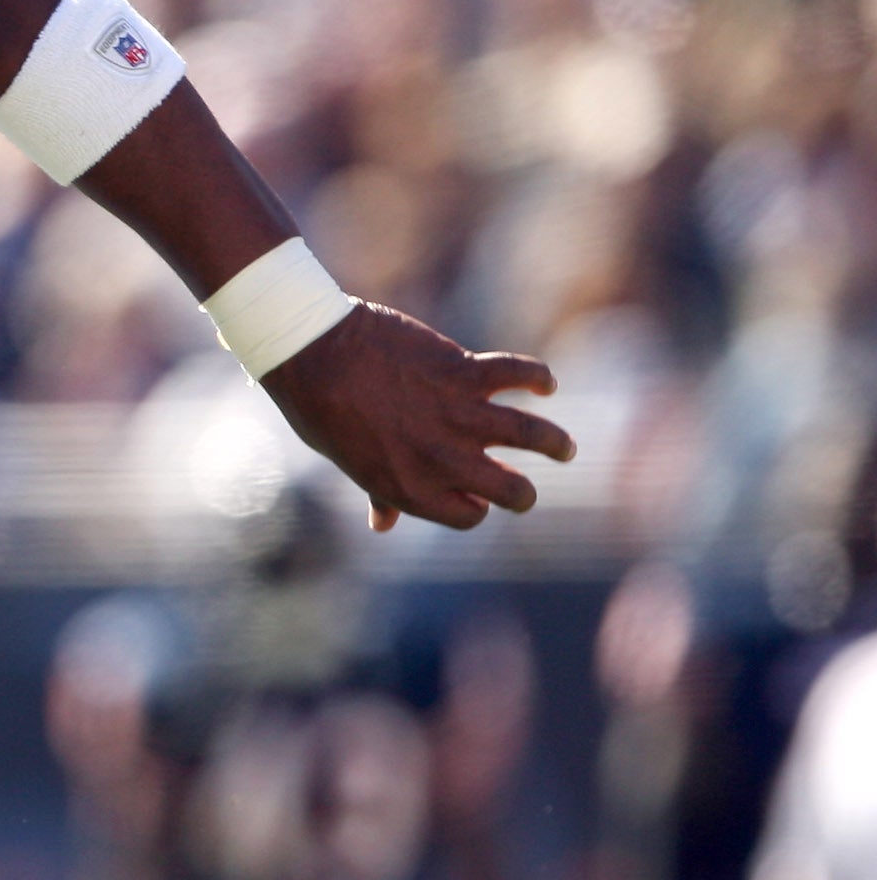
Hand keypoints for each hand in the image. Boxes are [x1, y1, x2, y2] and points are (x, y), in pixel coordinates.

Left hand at [259, 302, 574, 530]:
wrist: (313, 354)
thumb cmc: (324, 411)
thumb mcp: (351, 463)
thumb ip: (380, 494)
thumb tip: (382, 525)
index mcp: (414, 490)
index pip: (470, 516)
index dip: (475, 508)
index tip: (476, 498)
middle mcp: (443, 460)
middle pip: (512, 492)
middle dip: (524, 494)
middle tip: (528, 490)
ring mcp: (457, 416)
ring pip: (533, 436)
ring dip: (557, 443)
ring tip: (565, 449)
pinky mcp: (463, 372)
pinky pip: (519, 373)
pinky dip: (539, 376)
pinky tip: (545, 383)